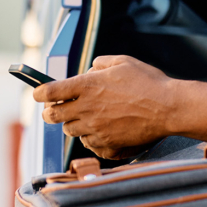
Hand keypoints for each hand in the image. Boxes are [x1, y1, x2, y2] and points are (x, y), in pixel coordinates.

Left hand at [33, 55, 174, 159]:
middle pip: (53, 116)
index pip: (49, 92)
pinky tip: (102, 129)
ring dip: (73, 123)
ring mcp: (95, 128)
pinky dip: (90, 137)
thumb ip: (100, 64)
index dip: (39, 92)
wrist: (168, 108)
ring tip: (87, 116)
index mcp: (87, 86)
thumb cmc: (148, 82)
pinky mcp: (105, 143)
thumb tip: (88, 71)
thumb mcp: (123, 62)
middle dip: (51, 112)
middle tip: (57, 108)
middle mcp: (86, 109)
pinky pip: (88, 144)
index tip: (38, 93)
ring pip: (70, 130)